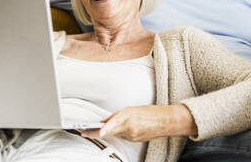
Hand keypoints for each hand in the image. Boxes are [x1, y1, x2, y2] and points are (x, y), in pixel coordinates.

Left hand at [81, 104, 196, 141]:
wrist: (165, 121)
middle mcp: (129, 128)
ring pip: (115, 134)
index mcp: (129, 117)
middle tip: (84, 132)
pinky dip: (116, 133)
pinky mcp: (134, 140)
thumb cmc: (150, 112)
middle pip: (109, 132)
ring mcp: (132, 136)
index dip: (101, 129)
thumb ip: (117, 115)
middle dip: (96, 132)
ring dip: (106, 131)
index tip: (91, 131)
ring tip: (94, 129)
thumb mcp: (132, 109)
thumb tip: (105, 120)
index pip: (112, 124)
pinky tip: (113, 130)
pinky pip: (122, 136)